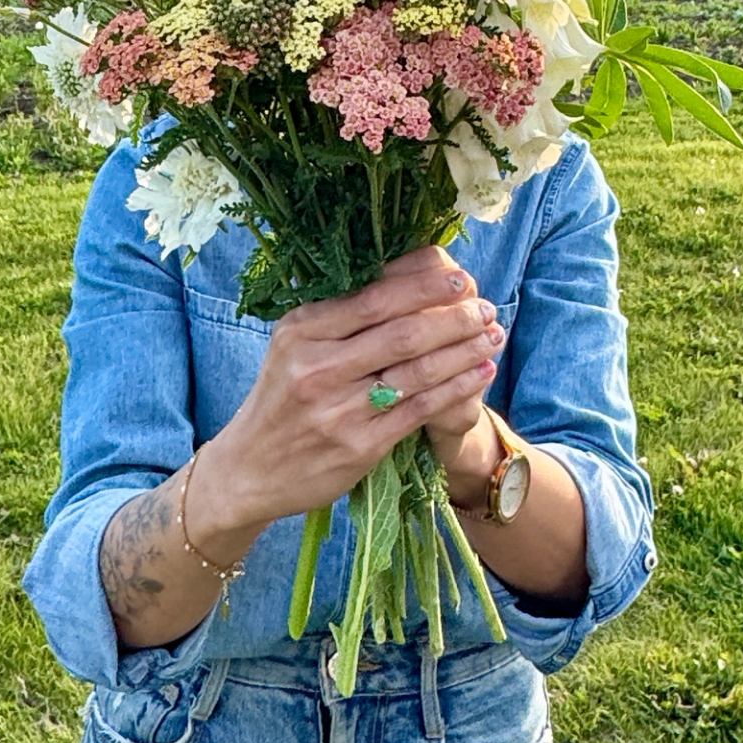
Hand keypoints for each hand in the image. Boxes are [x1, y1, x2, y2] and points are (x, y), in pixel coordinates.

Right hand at [203, 246, 505, 529]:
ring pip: (418, 371)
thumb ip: (339, 315)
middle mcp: (317, 367)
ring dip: (464, 350)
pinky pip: (419, 409)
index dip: (423, 286)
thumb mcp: (294, 345)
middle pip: (402, 333)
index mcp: (301, 330)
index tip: (459, 276)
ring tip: (492, 335)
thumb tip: (405, 273)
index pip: (373, 298)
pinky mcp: (358, 446)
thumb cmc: (283, 397)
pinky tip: (479, 373)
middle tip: (486, 306)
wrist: (250, 469)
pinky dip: (456, 387)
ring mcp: (338, 409)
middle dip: (453, 316)